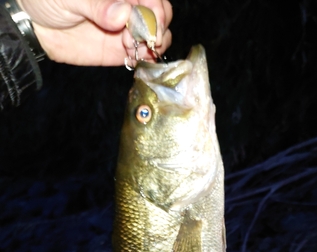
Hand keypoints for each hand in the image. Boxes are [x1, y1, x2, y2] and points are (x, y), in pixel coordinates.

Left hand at [16, 0, 171, 65]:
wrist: (33, 25)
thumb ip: (96, 5)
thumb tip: (122, 14)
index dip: (156, 9)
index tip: (151, 22)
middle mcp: (128, 7)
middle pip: (160, 14)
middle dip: (157, 27)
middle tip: (143, 38)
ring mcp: (126, 29)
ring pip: (156, 35)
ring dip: (152, 44)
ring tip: (132, 48)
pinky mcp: (120, 50)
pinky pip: (141, 55)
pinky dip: (144, 59)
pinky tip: (132, 58)